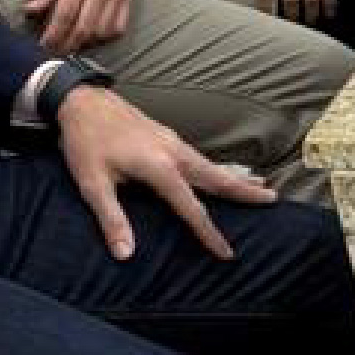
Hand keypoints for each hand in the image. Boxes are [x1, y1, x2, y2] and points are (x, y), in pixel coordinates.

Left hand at [26, 0, 135, 53]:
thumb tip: (30, 10)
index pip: (64, 15)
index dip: (52, 35)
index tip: (43, 44)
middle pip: (83, 28)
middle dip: (67, 45)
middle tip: (55, 50)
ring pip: (101, 31)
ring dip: (85, 43)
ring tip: (72, 43)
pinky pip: (119, 26)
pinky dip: (106, 36)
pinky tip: (94, 35)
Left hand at [53, 86, 276, 261]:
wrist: (82, 100)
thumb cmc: (85, 142)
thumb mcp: (92, 184)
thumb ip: (112, 219)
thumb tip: (126, 254)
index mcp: (160, 167)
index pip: (192, 208)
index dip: (209, 233)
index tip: (227, 252)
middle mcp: (174, 152)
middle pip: (218, 177)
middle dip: (245, 190)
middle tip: (272, 199)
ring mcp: (173, 141)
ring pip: (211, 165)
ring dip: (236, 177)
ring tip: (259, 185)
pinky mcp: (166, 136)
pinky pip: (200, 156)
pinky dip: (217, 167)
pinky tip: (218, 171)